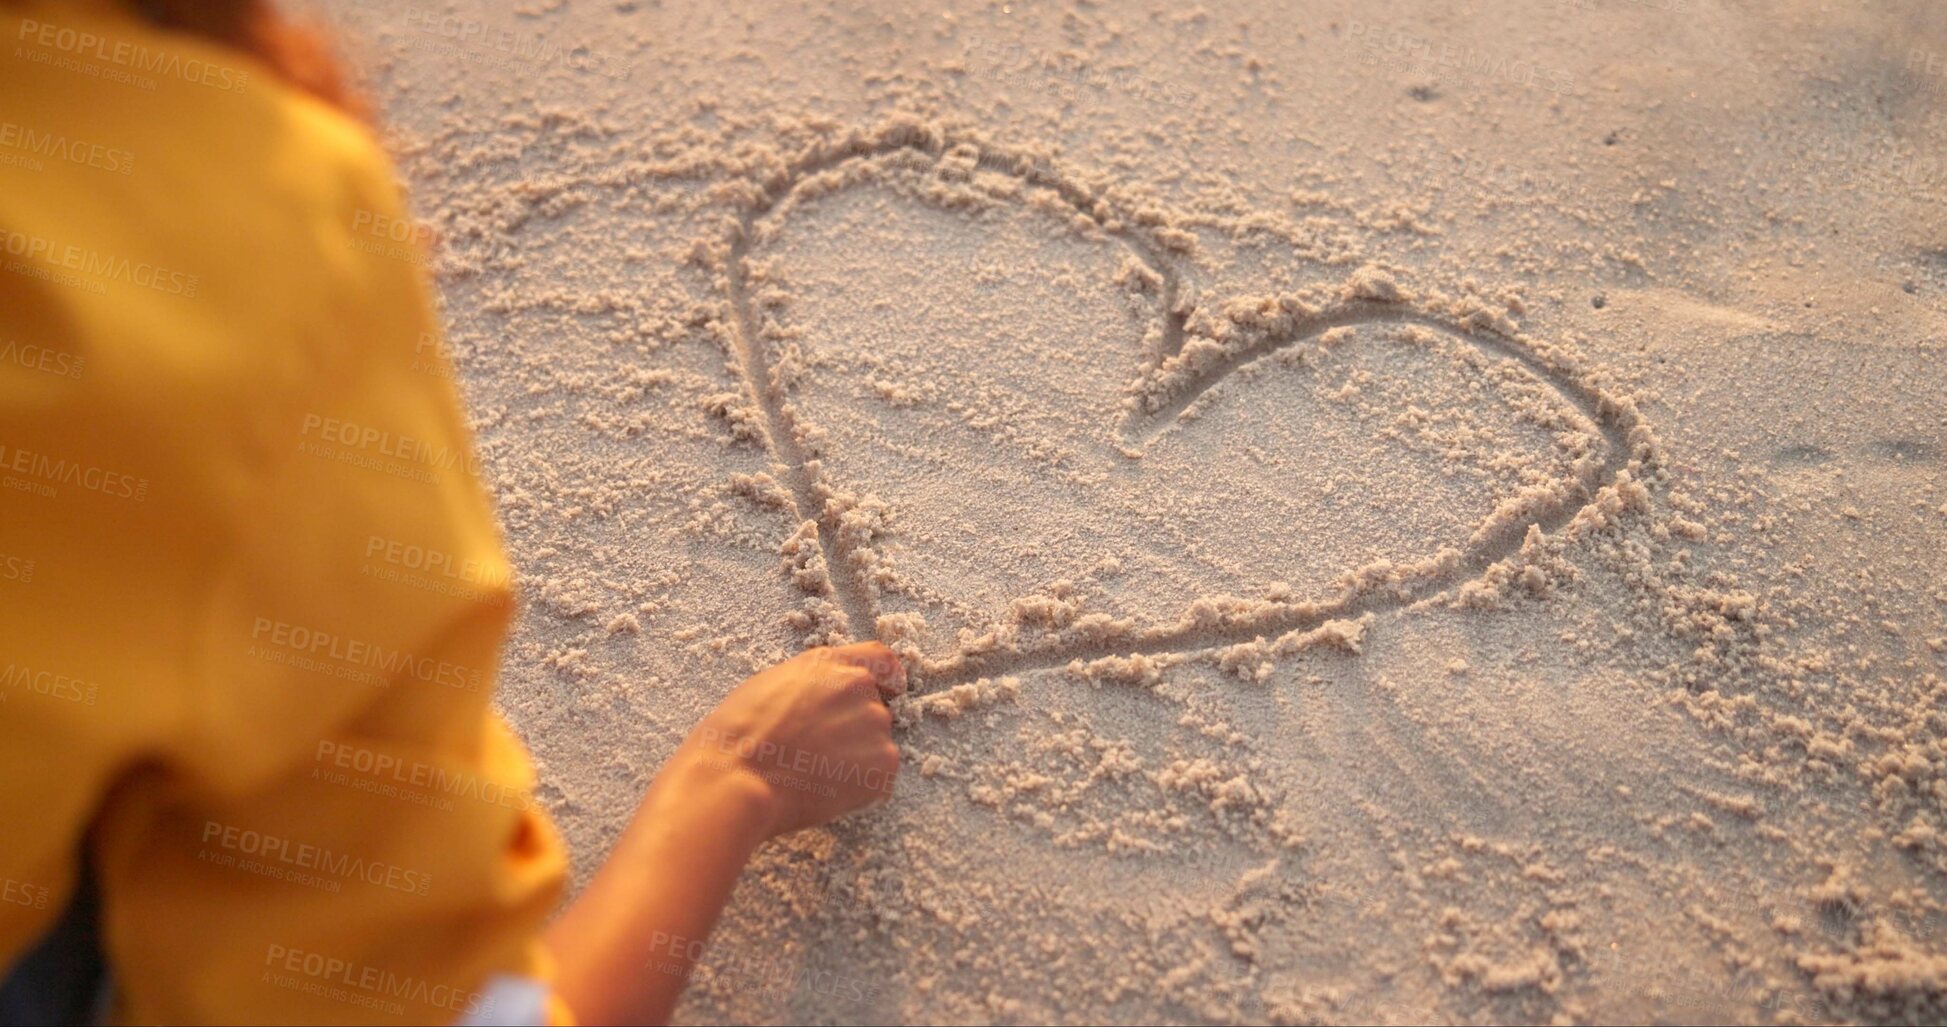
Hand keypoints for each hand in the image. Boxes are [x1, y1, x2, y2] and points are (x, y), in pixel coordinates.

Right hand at [674, 641, 906, 837]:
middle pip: (874, 708)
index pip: (881, 660)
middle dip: (854, 730)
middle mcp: (859, 686)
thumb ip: (810, 685)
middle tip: (817, 753)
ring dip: (856, 760)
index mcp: (829, 663)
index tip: (888, 693)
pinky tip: (825, 791)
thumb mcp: (770, 685)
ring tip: (815, 774)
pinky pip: (879, 777)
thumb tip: (821, 702)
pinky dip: (860, 788)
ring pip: (876, 745)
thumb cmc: (738, 736)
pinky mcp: (883, 765)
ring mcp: (875, 725)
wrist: (737, 778)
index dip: (887, 679)